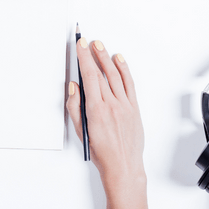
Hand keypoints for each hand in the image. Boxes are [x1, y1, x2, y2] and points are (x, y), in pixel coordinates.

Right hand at [66, 38, 148, 208]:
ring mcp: (125, 106)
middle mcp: (112, 105)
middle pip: (101, 73)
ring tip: (101, 46)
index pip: (89, 76)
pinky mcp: (135, 109)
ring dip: (107, 58)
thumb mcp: (80, 131)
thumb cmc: (101, 153)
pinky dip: (124, 70)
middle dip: (93, 54)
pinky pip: (129, 84)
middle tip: (88, 41)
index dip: (83, 58)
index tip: (80, 45)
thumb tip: (73, 87)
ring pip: (115, 75)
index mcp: (96, 110)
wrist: (123, 167)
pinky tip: (119, 60)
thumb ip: (75, 107)